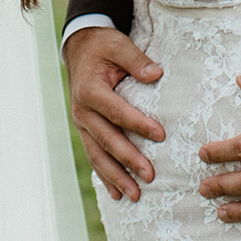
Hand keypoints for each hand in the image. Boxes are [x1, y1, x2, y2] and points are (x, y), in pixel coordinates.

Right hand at [62, 26, 164, 200]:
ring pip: (98, 155)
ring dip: (116, 177)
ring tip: (135, 195)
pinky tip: (116, 194)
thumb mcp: (118, 45)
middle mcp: (82, 111)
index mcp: (90, 90)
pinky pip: (94, 156)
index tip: (161, 135)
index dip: (138, 124)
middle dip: (128, 160)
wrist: (80, 49)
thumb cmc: (103, 47)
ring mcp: (81, 124)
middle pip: (107, 140)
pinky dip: (105, 176)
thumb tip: (156, 74)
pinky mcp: (85, 131)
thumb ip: (136, 60)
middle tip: (150, 176)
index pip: (117, 112)